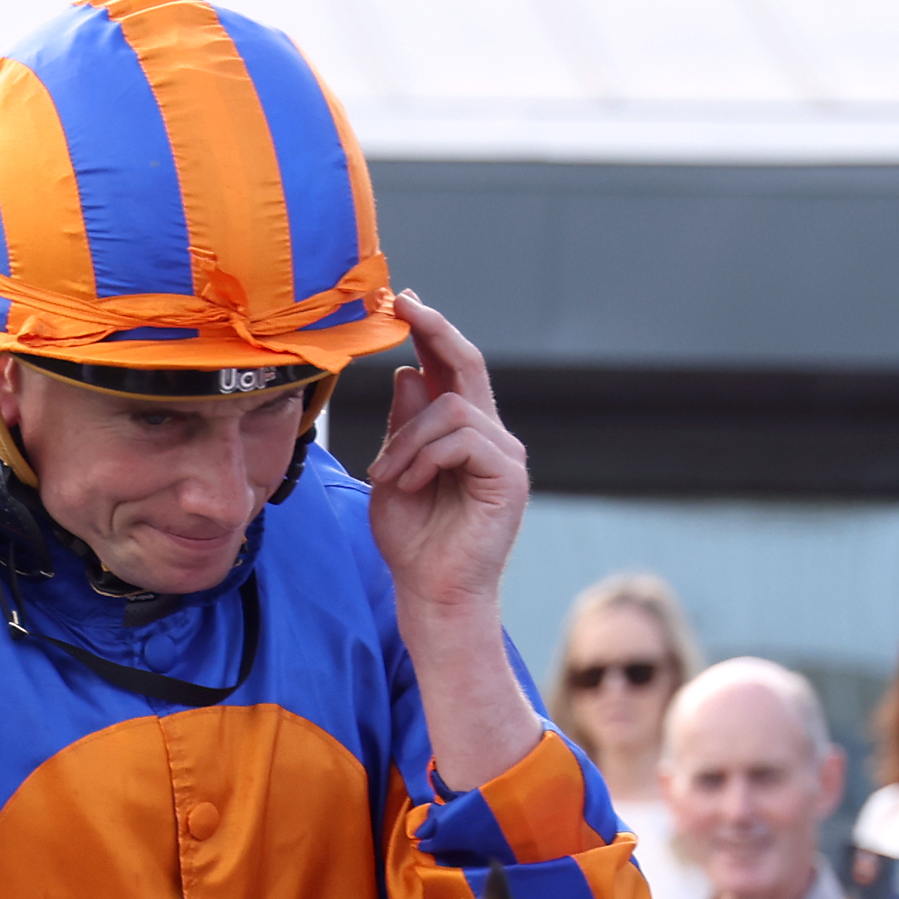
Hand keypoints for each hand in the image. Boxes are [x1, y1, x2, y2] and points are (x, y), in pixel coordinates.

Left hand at [363, 292, 529, 637]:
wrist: (432, 595)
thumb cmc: (412, 544)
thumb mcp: (393, 474)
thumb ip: (403, 428)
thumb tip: (408, 374)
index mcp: (464, 433)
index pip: (453, 369)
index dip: (432, 332)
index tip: (404, 303)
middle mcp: (492, 437)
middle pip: (468, 365)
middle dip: (434, 331)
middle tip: (404, 306)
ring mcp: (505, 456)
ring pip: (451, 408)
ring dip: (408, 440)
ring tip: (389, 478)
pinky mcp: (509, 478)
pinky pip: (461, 439)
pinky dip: (424, 458)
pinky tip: (409, 486)